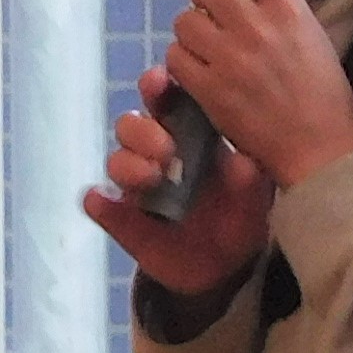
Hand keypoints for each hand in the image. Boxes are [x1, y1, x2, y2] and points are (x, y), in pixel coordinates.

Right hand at [85, 59, 279, 303]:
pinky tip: (101, 202)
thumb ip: (248, 181)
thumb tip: (243, 163)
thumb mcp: (254, 199)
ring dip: (127, 164)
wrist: (227, 268)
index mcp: (188, 134)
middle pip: (131, 125)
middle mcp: (155, 154)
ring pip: (116, 160)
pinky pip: (100, 205)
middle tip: (166, 150)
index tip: (159, 85)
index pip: (165, 99)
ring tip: (150, 179)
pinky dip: (99, 202)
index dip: (156, 86)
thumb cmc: (240, 215)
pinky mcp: (123, 219)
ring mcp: (137, 186)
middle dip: (143, 131)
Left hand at [161, 0, 352, 191]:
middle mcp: (258, 26)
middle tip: (210, 10)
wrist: (320, 150)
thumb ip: (278, 3)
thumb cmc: (322, 93)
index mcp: (289, 7)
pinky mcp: (210, 90)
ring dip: (191, 30)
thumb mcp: (310, 34)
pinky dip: (182, 62)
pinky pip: (176, 58)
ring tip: (207, 47)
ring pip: (184, 20)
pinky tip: (199, 72)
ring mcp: (230, 58)